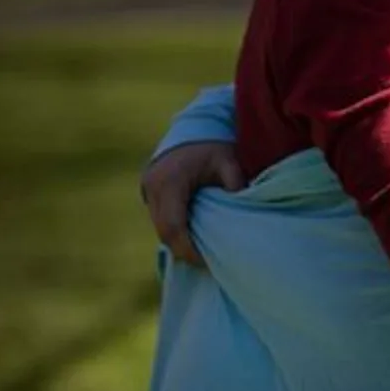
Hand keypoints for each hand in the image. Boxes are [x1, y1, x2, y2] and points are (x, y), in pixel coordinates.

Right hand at [140, 141, 244, 266]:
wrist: (192, 125)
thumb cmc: (213, 144)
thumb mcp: (228, 160)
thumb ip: (234, 183)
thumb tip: (242, 212)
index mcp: (170, 181)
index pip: (174, 226)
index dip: (188, 249)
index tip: (207, 262)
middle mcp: (153, 187)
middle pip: (164, 231)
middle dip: (183, 250)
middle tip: (207, 264)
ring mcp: (147, 189)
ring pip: (160, 227)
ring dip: (178, 241)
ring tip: (202, 254)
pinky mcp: (148, 191)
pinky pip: (160, 219)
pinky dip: (175, 230)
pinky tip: (193, 238)